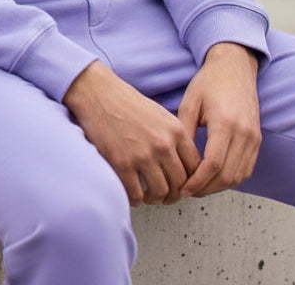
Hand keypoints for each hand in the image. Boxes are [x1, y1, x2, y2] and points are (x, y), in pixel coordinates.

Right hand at [63, 61, 201, 205]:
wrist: (100, 94)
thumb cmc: (127, 103)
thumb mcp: (160, 115)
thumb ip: (173, 138)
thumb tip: (181, 164)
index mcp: (175, 131)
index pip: (195, 167)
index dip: (190, 181)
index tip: (182, 185)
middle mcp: (163, 144)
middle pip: (180, 183)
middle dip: (174, 195)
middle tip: (166, 196)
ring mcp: (143, 155)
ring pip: (160, 192)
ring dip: (155, 199)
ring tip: (148, 195)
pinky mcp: (123, 164)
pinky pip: (136, 194)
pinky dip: (136, 199)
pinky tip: (133, 193)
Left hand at [177, 43, 260, 197]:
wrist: (235, 66)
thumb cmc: (210, 81)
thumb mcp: (190, 103)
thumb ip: (185, 132)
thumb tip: (178, 161)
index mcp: (225, 122)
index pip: (213, 164)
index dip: (198, 182)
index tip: (184, 189)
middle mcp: (243, 132)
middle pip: (227, 175)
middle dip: (206, 189)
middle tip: (189, 192)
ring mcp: (253, 136)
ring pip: (239, 175)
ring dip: (219, 187)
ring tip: (200, 187)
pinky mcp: (257, 139)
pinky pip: (247, 168)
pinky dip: (232, 178)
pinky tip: (215, 178)